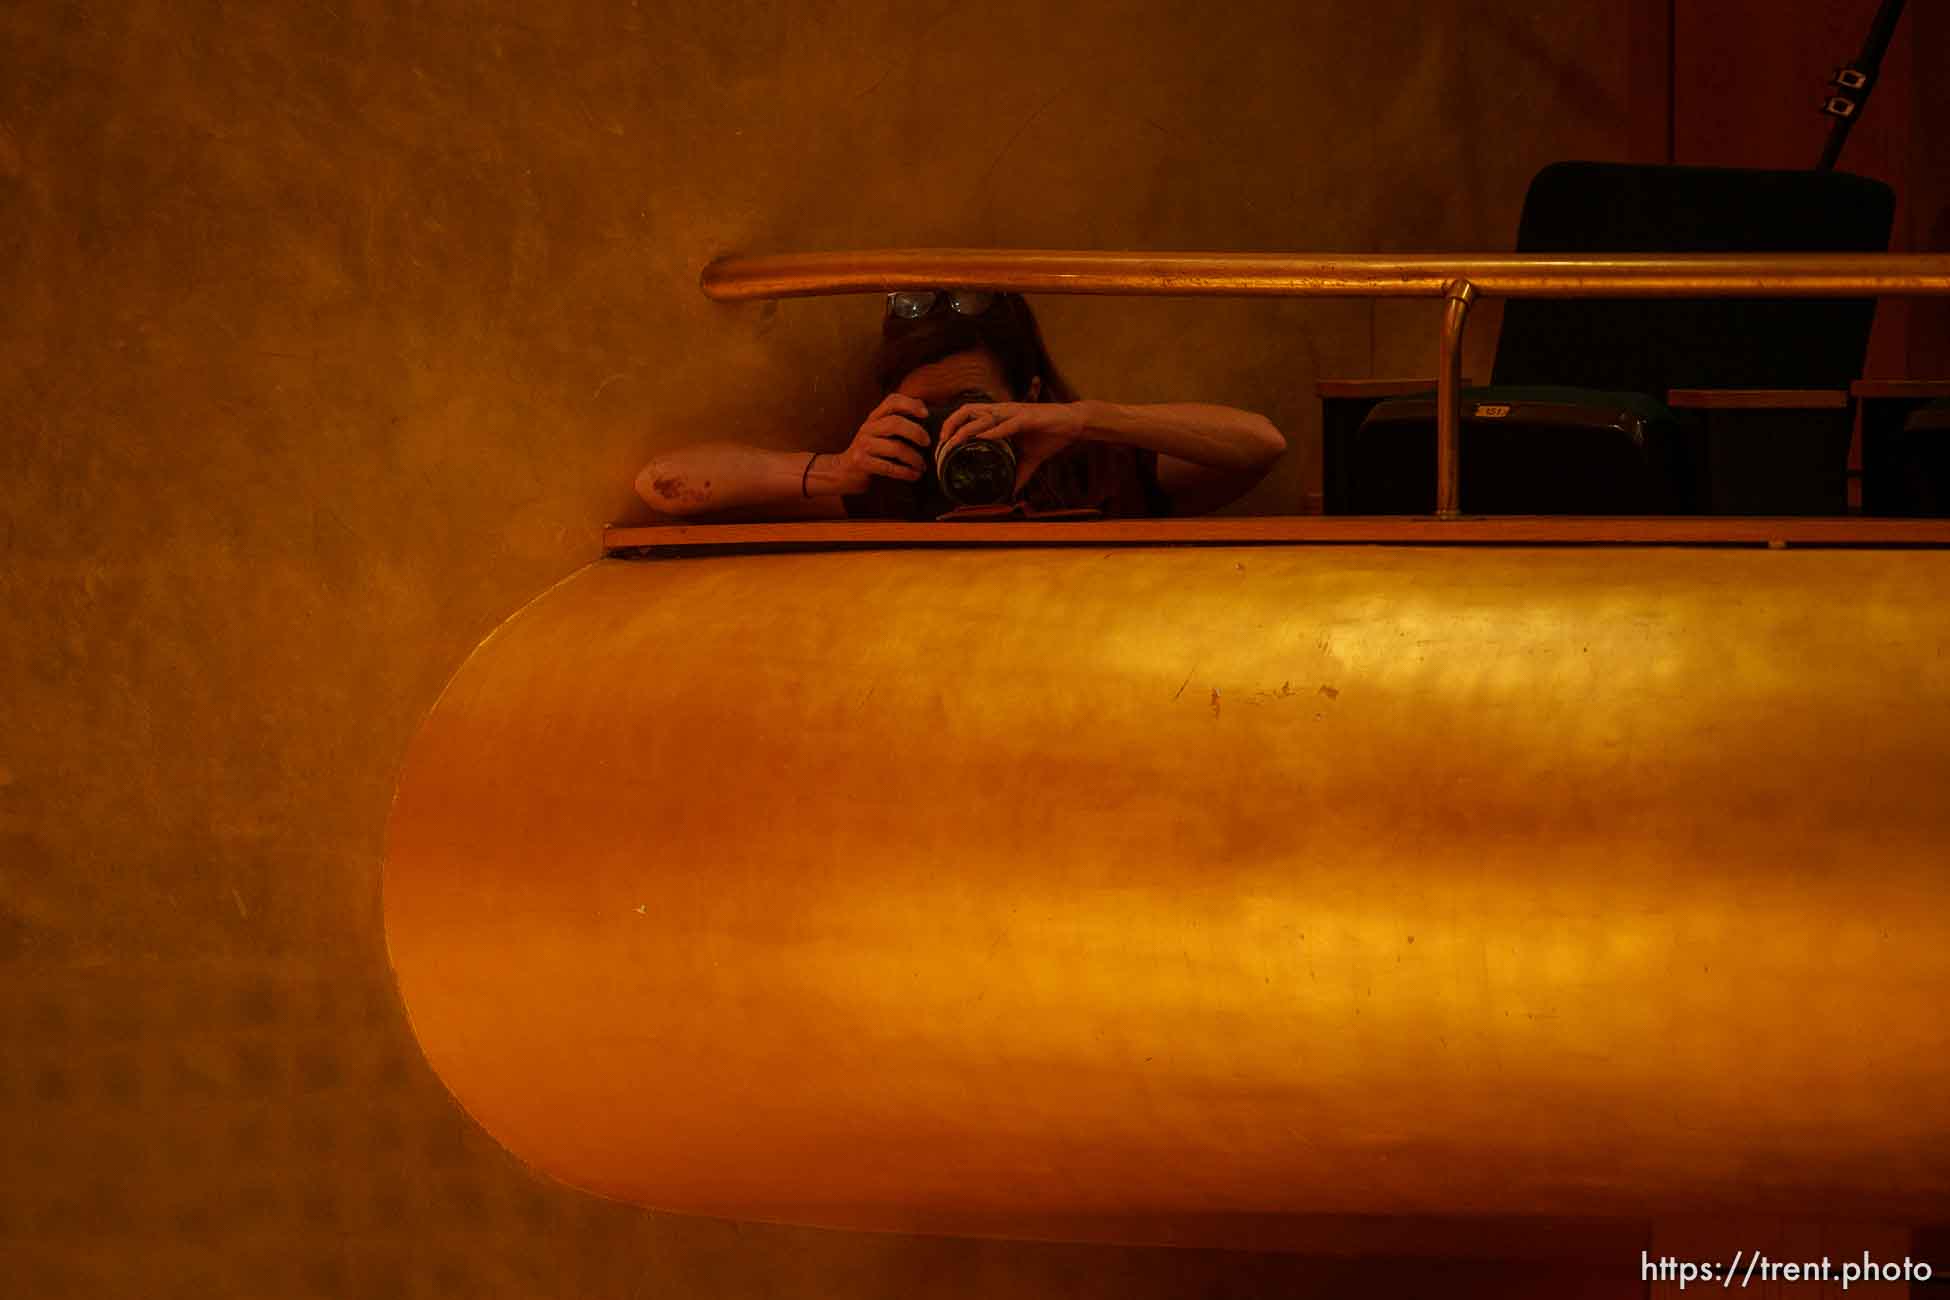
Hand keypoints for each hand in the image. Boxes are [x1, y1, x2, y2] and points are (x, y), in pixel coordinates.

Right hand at [833, 393, 931, 491]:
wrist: (844, 471)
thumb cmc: (870, 452)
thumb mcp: (880, 433)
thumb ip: (897, 422)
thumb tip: (925, 411)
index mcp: (874, 417)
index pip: (892, 401)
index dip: (910, 404)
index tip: (926, 414)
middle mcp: (868, 428)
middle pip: (895, 423)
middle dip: (916, 432)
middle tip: (928, 443)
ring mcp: (863, 445)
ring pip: (895, 447)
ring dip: (914, 458)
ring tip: (922, 466)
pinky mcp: (861, 462)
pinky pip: (889, 467)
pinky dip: (905, 472)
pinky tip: (914, 475)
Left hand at [938, 401, 1087, 492]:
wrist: (1074, 424)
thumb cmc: (1051, 436)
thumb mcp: (1030, 460)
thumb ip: (1019, 474)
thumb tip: (1010, 493)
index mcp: (999, 418)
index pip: (968, 417)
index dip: (951, 429)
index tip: (941, 448)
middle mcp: (1002, 411)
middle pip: (966, 410)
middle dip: (950, 427)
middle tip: (941, 446)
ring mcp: (1013, 413)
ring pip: (982, 416)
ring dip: (965, 430)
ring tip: (952, 444)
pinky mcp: (1028, 417)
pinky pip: (1007, 424)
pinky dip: (993, 431)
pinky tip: (982, 439)